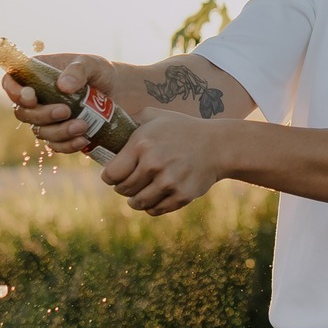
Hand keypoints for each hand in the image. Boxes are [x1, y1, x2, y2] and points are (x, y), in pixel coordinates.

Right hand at [4, 54, 117, 154]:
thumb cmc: (101, 72)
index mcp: (36, 76)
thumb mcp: (92, 64)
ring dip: (59, 132)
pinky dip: (68, 145)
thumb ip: (77, 70)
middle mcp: (38, 99)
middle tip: (65, 111)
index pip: (10, 83)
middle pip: (23, 113)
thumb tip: (63, 86)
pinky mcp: (63, 134)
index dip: (14, 92)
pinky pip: (57, 145)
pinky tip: (84, 139)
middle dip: (42, 115)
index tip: (31, 97)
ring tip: (83, 125)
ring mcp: (49, 119)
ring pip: (40, 132)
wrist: (122, 92)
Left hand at [100, 110, 224, 215]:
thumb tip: (108, 123)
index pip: (111, 174)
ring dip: (135, 200)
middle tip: (129, 183)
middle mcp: (153, 164)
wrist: (219, 145)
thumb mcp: (156, 116)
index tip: (115, 175)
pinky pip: (156, 210)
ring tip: (139, 195)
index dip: (110, 176)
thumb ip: (131, 120)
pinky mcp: (182, 196)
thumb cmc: (184, 129)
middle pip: (122, 190)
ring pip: (137, 203)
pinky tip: (155, 198)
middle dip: (123, 188)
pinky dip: (153, 207)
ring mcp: (169, 182)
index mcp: (141, 144)